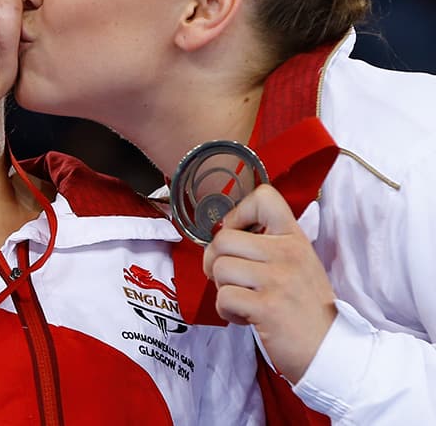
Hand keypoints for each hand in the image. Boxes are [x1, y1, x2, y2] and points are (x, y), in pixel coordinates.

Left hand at [202, 184, 336, 382]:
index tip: (237, 235)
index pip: (264, 197)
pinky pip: (224, 297)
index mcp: (294, 238)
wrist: (332, 350)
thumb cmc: (305, 308)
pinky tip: (246, 317)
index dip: (237, 213)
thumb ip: (268, 245)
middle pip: (223, 239)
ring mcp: (278, 279)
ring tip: (243, 300)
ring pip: (220, 268)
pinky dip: (227, 311)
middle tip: (229, 279)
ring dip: (222, 289)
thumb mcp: (298, 264)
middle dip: (214, 261)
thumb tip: (224, 233)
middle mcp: (287, 253)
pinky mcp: (267, 307)